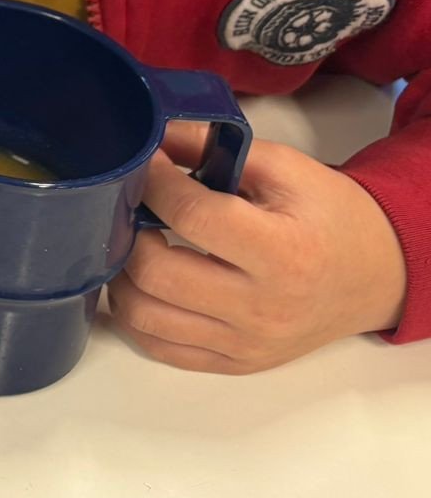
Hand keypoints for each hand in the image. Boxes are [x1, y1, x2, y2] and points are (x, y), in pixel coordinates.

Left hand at [108, 124, 407, 373]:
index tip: (144, 163)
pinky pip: (161, 348)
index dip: (154, 181)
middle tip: (132, 210)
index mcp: (282, 252)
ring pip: (145, 317)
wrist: (374, 275)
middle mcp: (263, 308)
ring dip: (122, 276)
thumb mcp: (284, 168)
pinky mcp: (235, 363)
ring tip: (133, 245)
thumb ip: (214, 146)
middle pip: (156, 273)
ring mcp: (247, 343)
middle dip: (127, 232)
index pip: (192, 216)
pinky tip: (142, 285)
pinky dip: (136, 316)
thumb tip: (151, 134)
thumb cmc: (330, 217)